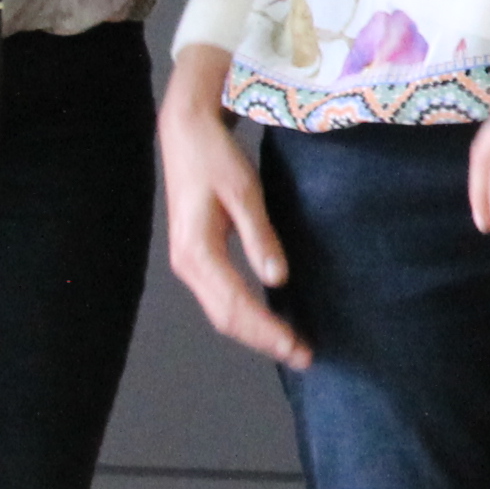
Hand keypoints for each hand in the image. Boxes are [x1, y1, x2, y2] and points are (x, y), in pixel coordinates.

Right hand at [161, 49, 307, 368]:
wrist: (185, 132)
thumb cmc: (215, 157)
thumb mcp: (243, 192)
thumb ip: (260, 236)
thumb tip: (278, 279)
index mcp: (197, 253)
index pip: (236, 306)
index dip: (268, 332)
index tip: (299, 347)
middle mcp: (188, 265)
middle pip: (226, 318)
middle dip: (265, 340)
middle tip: (304, 357)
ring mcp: (189, 263)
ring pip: (221, 311)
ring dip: (255, 331)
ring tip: (290, 344)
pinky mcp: (196, 256)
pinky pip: (220, 297)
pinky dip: (245, 313)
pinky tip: (268, 318)